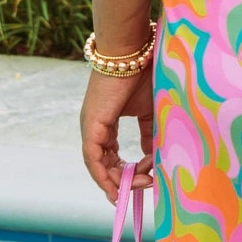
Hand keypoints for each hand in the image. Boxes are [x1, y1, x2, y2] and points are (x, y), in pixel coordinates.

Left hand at [80, 63, 154, 203]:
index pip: (110, 156)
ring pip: (97, 165)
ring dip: (117, 180)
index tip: (147, 177)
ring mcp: (90, 127)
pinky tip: (116, 187)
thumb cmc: (143, 74)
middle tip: (146, 184)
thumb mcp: (149, 111)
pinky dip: (103, 175)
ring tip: (138, 186)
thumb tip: (151, 157)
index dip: (126, 172)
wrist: (134, 53)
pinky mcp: (90, 126)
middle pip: (104, 164)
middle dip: (124, 179)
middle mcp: (94, 127)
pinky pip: (93, 158)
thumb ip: (149, 134)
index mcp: (104, 123)